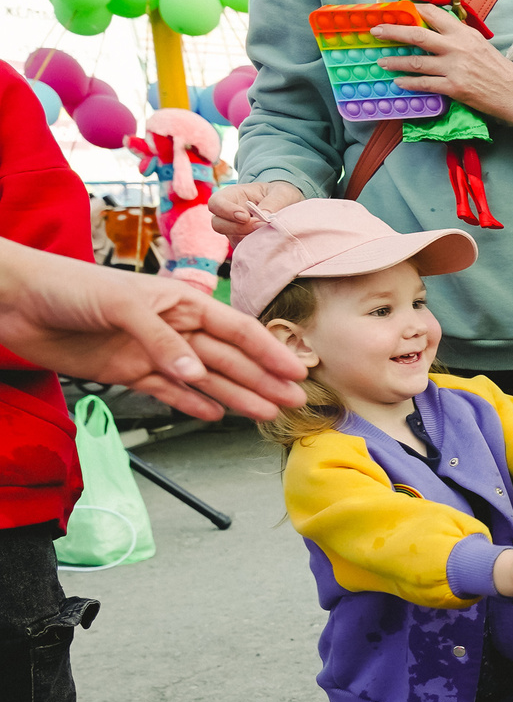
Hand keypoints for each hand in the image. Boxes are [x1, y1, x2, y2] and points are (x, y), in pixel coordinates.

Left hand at [0, 240, 307, 419]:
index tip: (296, 369)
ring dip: (236, 396)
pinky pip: (168, 392)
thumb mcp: (122, 305)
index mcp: (179, 302)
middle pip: (227, 358)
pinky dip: (191, 404)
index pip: (235, 329)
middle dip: (261, 379)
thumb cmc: (68, 286)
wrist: (15, 301)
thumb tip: (196, 376)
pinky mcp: (126, 372)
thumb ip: (162, 342)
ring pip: (204, 379)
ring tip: (266, 414)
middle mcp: (172, 328)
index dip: (268, 349)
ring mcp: (151, 351)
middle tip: (292, 400)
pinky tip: (215, 415)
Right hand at [208, 179, 304, 242]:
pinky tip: (270, 242)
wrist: (288, 207)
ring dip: (248, 239)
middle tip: (260, 226)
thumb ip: (274, 202)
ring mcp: (234, 230)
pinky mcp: (244, 243)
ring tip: (269, 233)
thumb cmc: (281, 195)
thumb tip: (264, 217)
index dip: (226, 211)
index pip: (216, 203)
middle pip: (218, 224)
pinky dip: (255, 248)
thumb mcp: (281, 192)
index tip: (245, 216)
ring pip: (231, 239)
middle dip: (238, 228)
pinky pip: (244, 250)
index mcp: (232, 196)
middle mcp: (228, 214)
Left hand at [374, 4, 512, 135]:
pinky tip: (399, 83)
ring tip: (382, 62)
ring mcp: (455, 67)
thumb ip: (458, 37)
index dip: (412, 11)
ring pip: (416, 61)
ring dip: (395, 61)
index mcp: (464, 33)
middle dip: (392, 31)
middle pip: (417, 34)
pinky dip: (409, 83)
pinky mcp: (455, 87)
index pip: (433, 14)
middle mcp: (457, 47)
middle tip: (376, 30)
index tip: (396, 11)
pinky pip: (425, 84)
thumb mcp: (480, 45)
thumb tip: (436, 32)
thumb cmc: (500, 71)